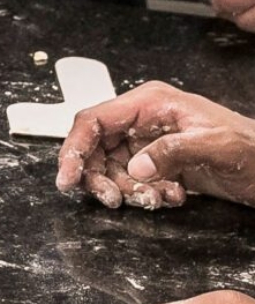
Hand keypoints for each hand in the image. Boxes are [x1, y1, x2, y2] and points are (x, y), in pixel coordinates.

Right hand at [58, 83, 254, 210]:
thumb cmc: (253, 148)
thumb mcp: (215, 145)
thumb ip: (172, 152)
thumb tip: (135, 167)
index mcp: (151, 103)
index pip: (95, 120)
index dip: (75, 148)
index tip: (67, 177)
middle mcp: (144, 120)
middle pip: (98, 146)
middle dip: (101, 176)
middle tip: (114, 200)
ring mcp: (151, 141)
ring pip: (114, 167)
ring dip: (128, 189)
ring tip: (157, 199)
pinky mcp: (160, 162)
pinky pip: (134, 180)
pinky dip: (145, 194)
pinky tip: (172, 196)